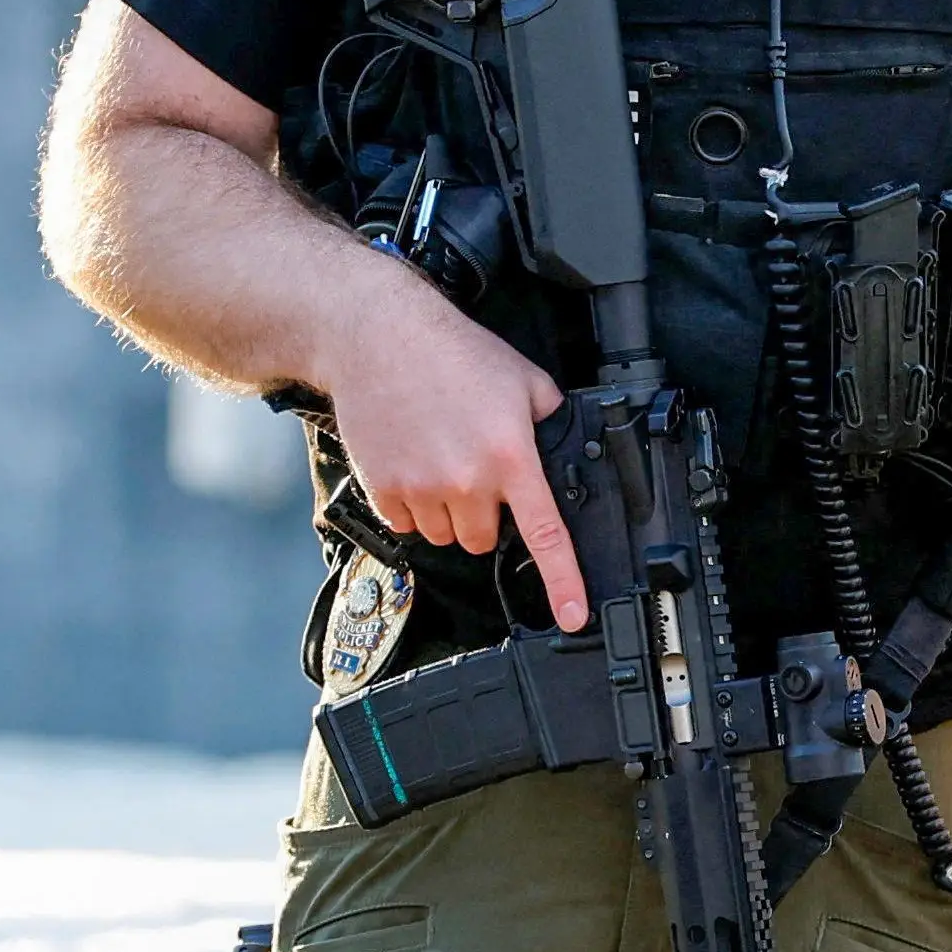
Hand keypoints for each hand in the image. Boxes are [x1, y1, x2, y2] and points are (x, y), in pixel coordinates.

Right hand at [315, 281, 588, 622]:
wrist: (378, 337)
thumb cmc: (450, 351)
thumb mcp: (524, 377)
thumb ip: (549, 420)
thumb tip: (563, 448)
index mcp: (511, 456)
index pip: (545, 535)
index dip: (564, 582)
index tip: (573, 615)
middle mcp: (467, 480)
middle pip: (484, 538)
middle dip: (484, 514)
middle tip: (474, 469)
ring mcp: (422, 488)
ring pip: (445, 535)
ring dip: (447, 511)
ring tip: (440, 458)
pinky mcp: (385, 488)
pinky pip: (406, 523)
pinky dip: (412, 504)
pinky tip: (412, 461)